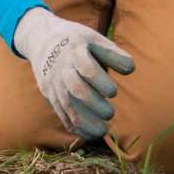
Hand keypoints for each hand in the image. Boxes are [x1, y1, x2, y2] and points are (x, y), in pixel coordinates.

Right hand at [13, 7, 134, 139]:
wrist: (41, 39)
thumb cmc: (76, 40)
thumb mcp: (94, 38)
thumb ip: (113, 53)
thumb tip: (131, 69)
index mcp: (75, 51)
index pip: (87, 68)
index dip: (101, 82)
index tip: (113, 92)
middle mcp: (62, 69)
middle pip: (75, 89)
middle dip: (94, 104)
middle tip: (110, 114)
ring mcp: (53, 83)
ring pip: (67, 105)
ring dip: (85, 121)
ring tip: (103, 132)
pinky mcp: (50, 95)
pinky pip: (61, 113)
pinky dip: (75, 126)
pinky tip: (90, 135)